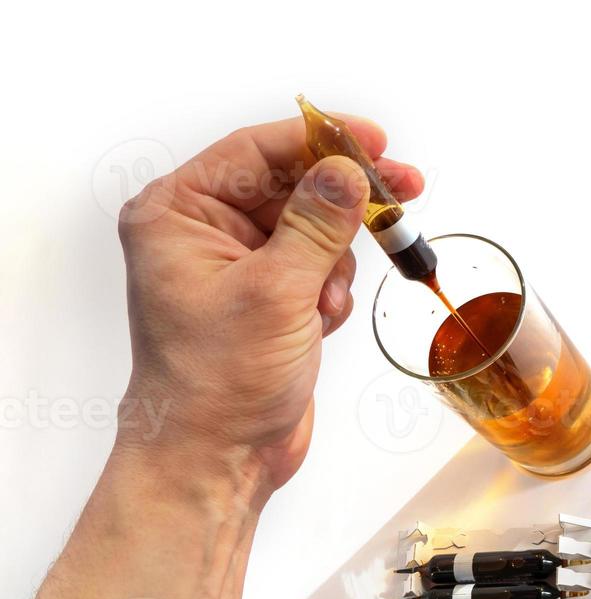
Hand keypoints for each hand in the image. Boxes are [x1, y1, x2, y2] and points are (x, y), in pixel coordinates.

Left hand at [116, 117, 423, 496]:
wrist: (216, 458)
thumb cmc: (216, 383)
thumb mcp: (276, 292)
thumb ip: (317, 223)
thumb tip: (348, 170)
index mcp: (177, 214)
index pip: (256, 152)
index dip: (320, 140)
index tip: (375, 141)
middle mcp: (202, 232)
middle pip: (291, 183)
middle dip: (343, 201)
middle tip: (404, 191)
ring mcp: (237, 266)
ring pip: (313, 225)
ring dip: (335, 259)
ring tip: (325, 303)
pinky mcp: (268, 297)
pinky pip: (318, 264)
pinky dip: (331, 288)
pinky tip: (321, 321)